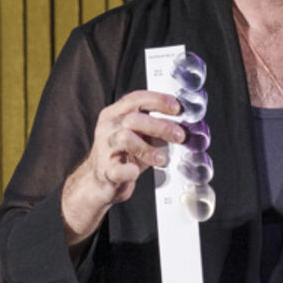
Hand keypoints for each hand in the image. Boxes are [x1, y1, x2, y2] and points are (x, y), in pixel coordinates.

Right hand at [60, 90, 185, 243]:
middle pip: (133, 118)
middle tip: (179, 135)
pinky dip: (129, 170)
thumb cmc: (123, 156)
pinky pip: (117, 169)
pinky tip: (136, 171)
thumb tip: (183, 125)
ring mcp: (104, 148)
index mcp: (115, 114)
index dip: (158, 100)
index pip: (136, 99)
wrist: (100, 183)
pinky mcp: (105, 171)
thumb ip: (155, 128)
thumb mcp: (139, 137)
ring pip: (125, 138)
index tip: (177, 107)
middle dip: (160, 126)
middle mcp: (107, 128)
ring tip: (162, 159)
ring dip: (148, 148)